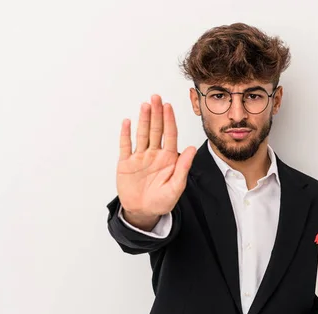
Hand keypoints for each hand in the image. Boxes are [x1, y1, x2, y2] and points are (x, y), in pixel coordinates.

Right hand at [117, 95, 196, 221]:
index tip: (169, 106)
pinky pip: (126, 146)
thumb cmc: (162, 201)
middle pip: (156, 130)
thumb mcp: (176, 187)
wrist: (143, 212)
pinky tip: (127, 122)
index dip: (169, 120)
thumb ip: (183, 167)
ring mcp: (140, 158)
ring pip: (142, 134)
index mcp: (168, 159)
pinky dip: (126, 134)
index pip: (170, 135)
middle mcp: (154, 154)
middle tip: (157, 97)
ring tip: (145, 105)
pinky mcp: (126, 163)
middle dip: (157, 114)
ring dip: (143, 120)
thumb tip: (192, 148)